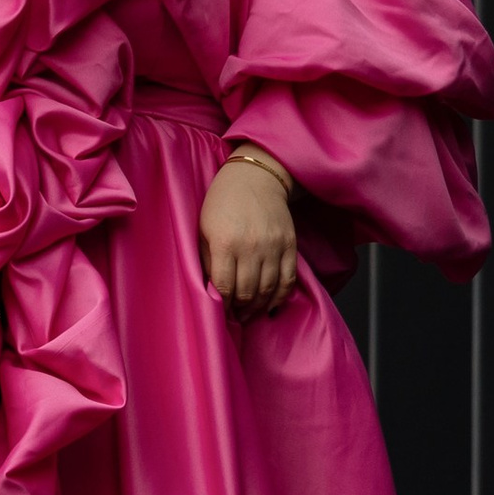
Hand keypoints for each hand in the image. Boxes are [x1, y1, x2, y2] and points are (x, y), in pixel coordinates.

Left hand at [199, 151, 298, 320]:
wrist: (255, 177)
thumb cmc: (222, 202)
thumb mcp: (204, 228)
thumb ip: (206, 259)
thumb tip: (209, 289)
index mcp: (225, 243)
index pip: (224, 287)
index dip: (223, 305)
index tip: (221, 311)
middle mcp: (250, 247)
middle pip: (247, 292)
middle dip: (240, 310)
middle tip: (236, 316)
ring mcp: (273, 246)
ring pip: (268, 290)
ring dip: (258, 308)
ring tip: (250, 314)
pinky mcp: (289, 245)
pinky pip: (288, 279)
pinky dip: (280, 297)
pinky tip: (271, 305)